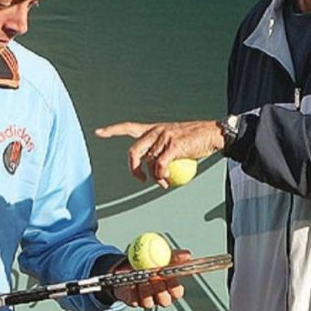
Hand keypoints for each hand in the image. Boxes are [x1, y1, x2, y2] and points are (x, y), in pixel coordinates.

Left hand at [95, 121, 222, 187]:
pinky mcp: (173, 145)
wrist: (212, 134)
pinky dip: (162, 176)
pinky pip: (160, 166)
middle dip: (133, 168)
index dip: (112, 130)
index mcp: (154, 128)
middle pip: (133, 151)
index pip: (129, 127)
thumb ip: (160, 153)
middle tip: (141, 179)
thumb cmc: (194, 140)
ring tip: (164, 182)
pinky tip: (167, 179)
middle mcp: (156, 130)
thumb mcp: (173, 143)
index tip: (98, 132)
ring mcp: (164, 137)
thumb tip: (154, 172)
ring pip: (149, 162)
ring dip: (155, 178)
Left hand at [112, 250, 191, 307]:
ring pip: (149, 302)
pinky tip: (130, 281)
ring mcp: (148, 301)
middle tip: (154, 278)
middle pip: (165, 301)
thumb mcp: (162, 256)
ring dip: (145, 289)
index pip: (177, 292)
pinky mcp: (134, 303)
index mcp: (170, 287)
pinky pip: (134, 300)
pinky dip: (132, 290)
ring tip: (141, 277)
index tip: (168, 276)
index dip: (174, 287)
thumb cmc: (149, 261)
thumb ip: (174, 256)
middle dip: (159, 290)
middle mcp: (160, 297)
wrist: (127, 265)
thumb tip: (187, 254)